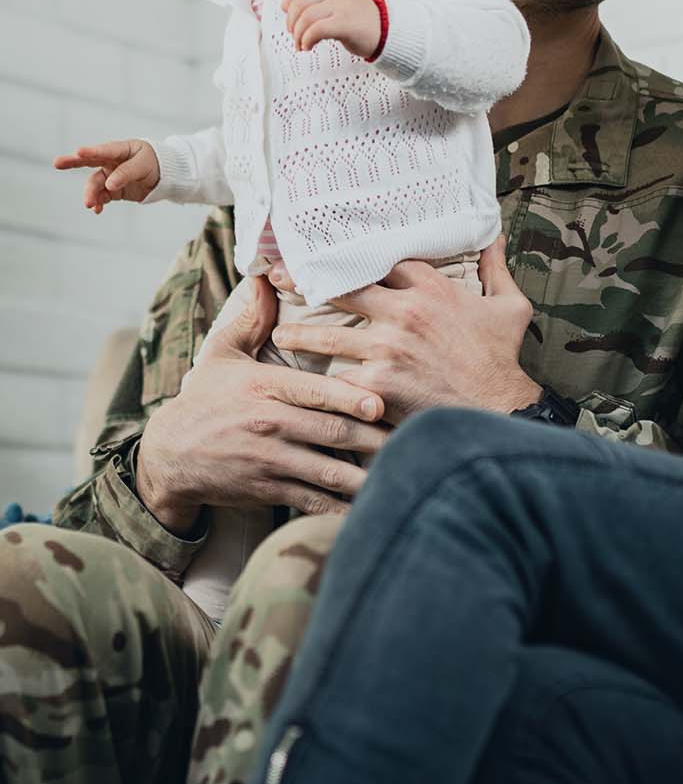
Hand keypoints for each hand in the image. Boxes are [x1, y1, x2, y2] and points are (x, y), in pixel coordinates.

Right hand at [54, 138, 159, 212]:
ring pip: (95, 184)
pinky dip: (98, 203)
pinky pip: (102, 196)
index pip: (104, 150)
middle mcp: (111, 161)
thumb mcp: (144, 165)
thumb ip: (126, 173)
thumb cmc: (155, 162)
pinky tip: (96, 210)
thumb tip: (109, 184)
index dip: (91, 151)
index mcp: (120, 149)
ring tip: (89, 204)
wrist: (164, 176)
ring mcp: (110, 176)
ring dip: (90, 193)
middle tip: (57, 163)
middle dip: (73, 162)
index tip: (79, 152)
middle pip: (89, 161)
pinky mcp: (113, 190)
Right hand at [135, 276, 389, 535]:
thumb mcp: (221, 354)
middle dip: (373, 437)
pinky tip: (370, 507)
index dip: (349, 398)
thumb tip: (267, 276)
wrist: (169, 454)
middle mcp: (268, 424)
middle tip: (412, 438)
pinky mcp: (267, 489)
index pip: (313, 391)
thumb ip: (251, 318)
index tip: (380, 402)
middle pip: (330, 432)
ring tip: (401, 474)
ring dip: (366, 475)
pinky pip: (312, 502)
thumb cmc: (205, 399)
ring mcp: (268, 460)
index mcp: (263, 387)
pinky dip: (341, 508)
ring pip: (327, 470)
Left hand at [268, 238, 541, 424]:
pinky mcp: (376, 382)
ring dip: (300, 334)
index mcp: (430, 288)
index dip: (354, 257)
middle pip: (342, 286)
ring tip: (278, 335)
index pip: (381, 261)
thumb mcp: (510, 306)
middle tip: (275, 276)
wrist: (499, 411)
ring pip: (329, 333)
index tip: (330, 253)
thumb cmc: (502, 360)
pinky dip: (320, 381)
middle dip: (306, 280)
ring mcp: (387, 347)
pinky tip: (301, 384)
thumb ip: (496, 267)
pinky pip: (338, 377)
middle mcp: (403, 311)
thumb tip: (494, 234)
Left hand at [282, 0, 380, 56]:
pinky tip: (309, 47)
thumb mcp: (334, 10)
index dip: (292, 12)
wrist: (389, 34)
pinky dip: (307, 39)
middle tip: (296, 39)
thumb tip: (283, 3)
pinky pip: (316, 30)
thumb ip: (311, 5)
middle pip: (300, 5)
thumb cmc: (362, 24)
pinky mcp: (345, 23)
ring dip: (299, 35)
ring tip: (302, 46)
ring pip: (306, 18)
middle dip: (293, 24)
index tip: (295, 29)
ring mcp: (342, 6)